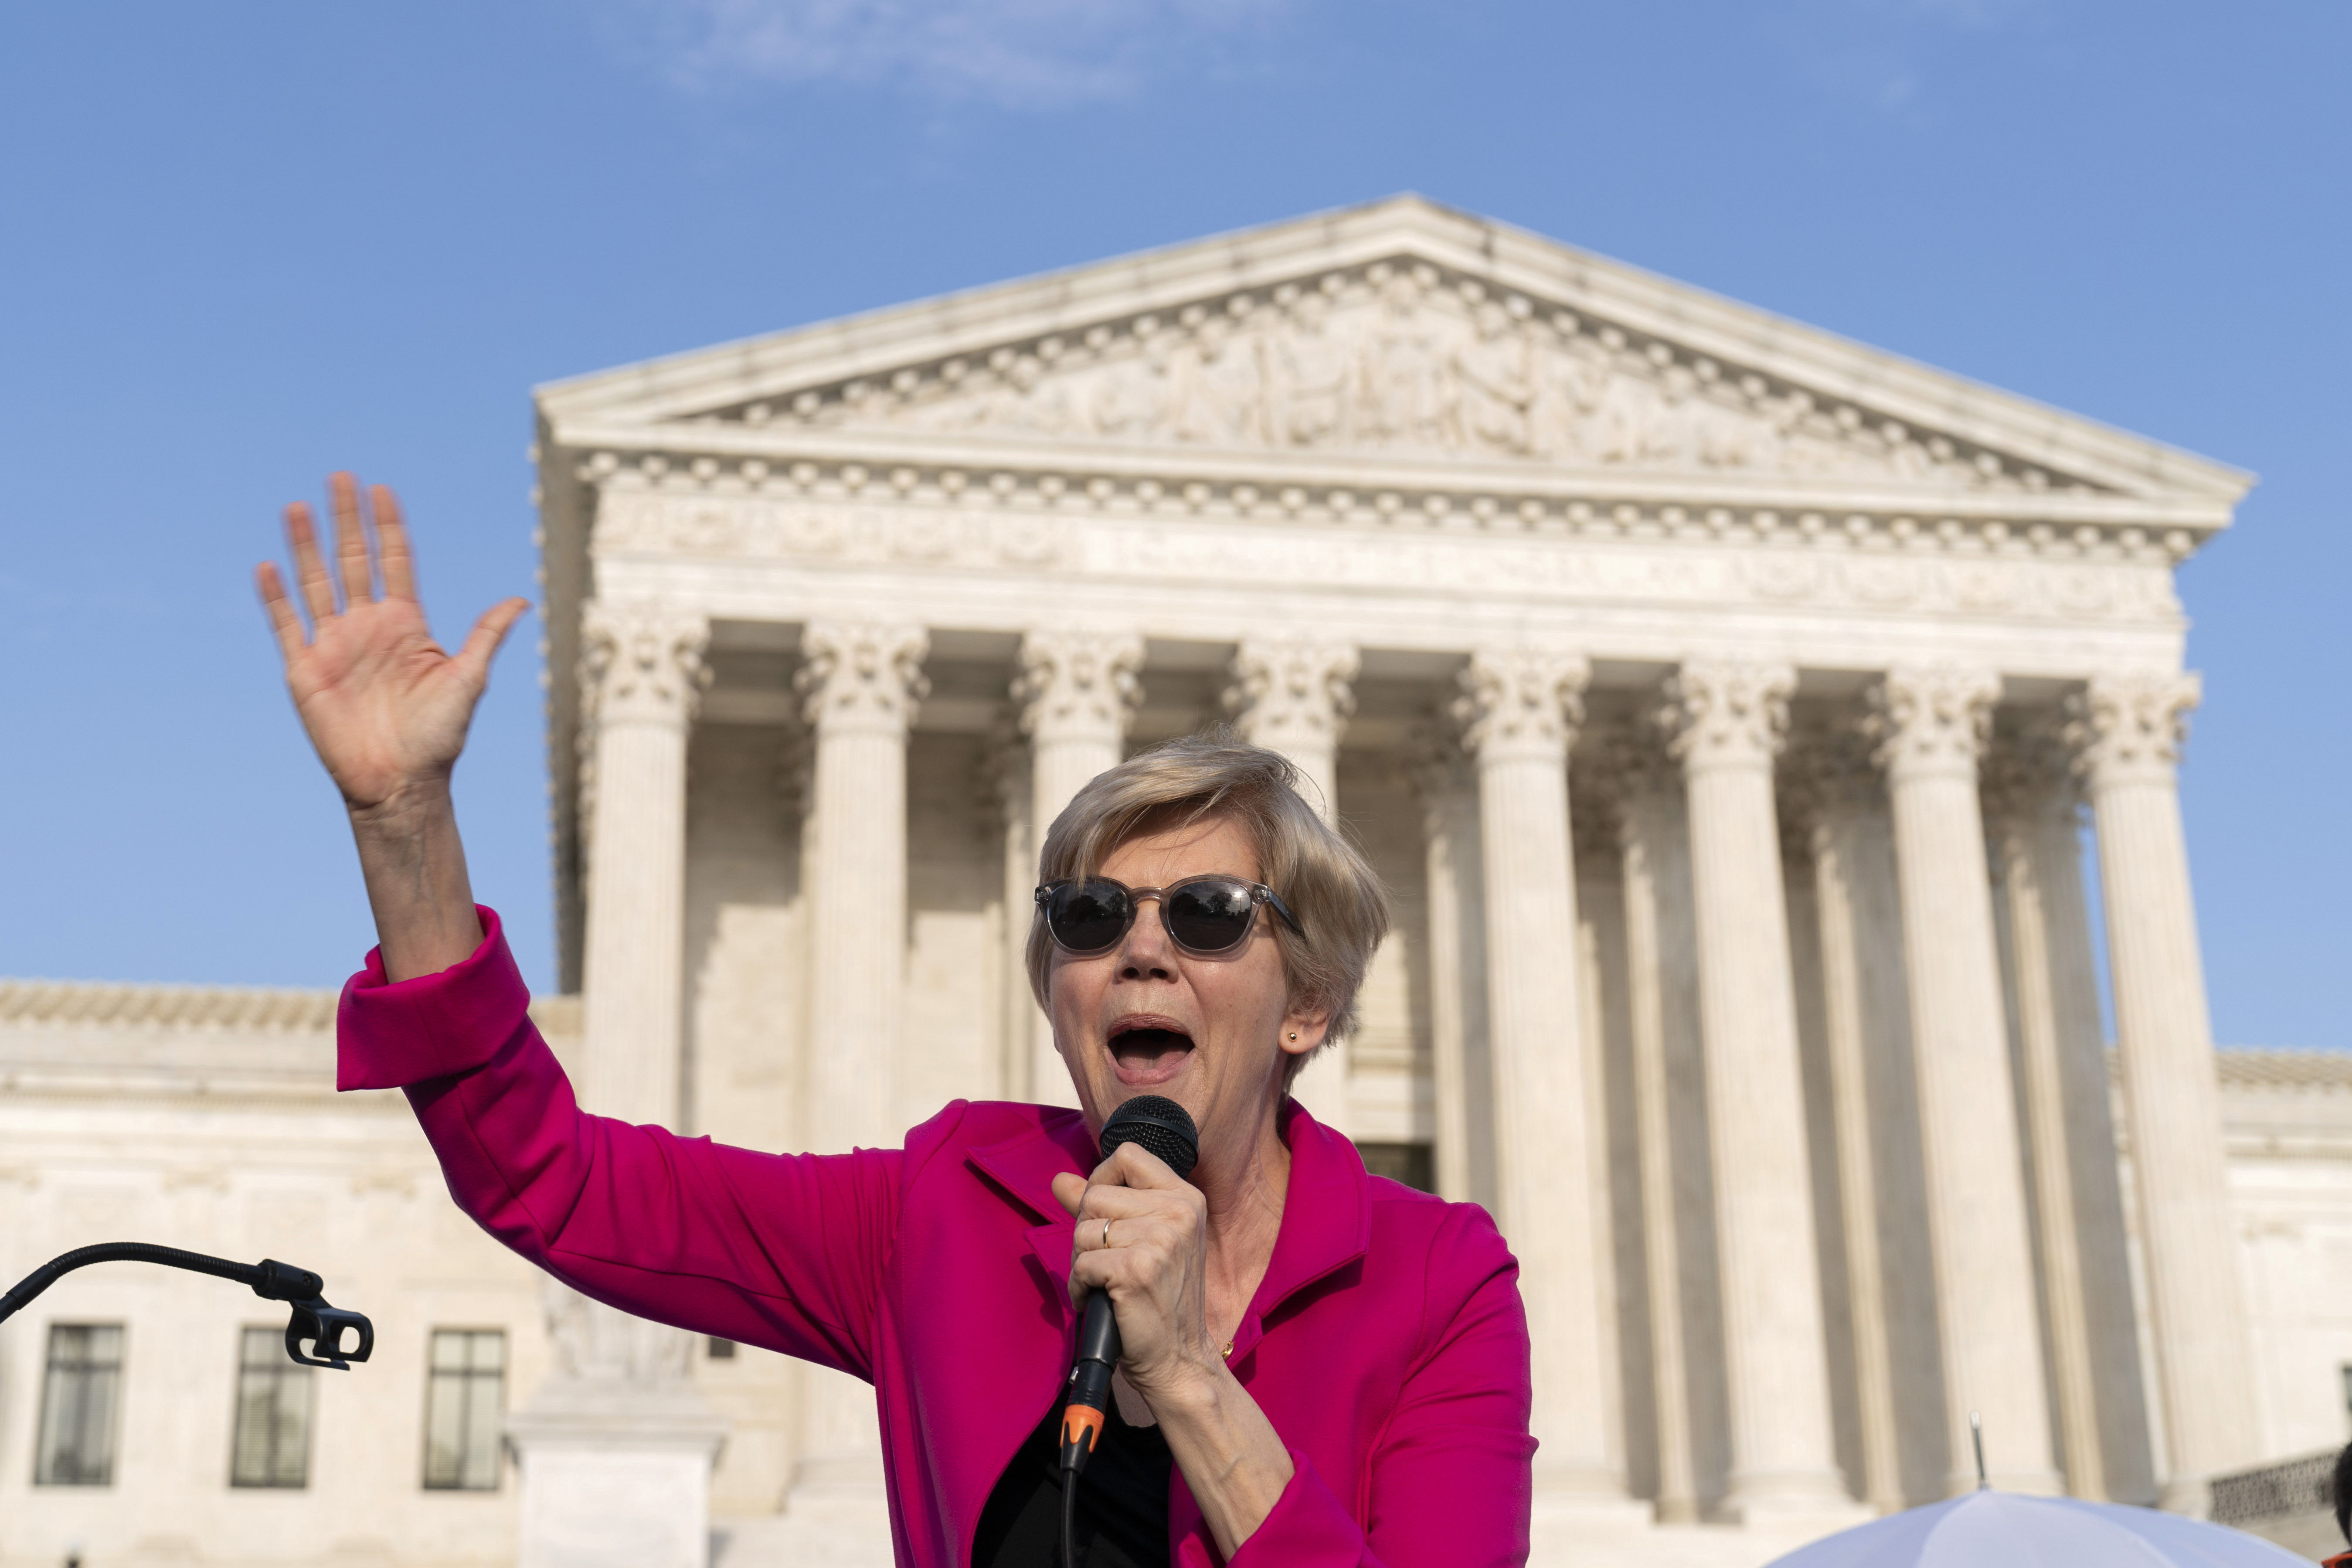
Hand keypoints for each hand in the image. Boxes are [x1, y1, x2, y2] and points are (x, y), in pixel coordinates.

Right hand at [257, 473, 528, 813]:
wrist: (402, 782)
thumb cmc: (439, 737)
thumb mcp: (468, 680)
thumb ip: (486, 636)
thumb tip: (522, 600)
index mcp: (406, 625)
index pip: (394, 562)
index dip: (388, 527)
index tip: (382, 489)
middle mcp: (368, 628)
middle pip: (353, 561)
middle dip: (346, 520)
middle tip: (340, 477)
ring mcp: (334, 646)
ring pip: (316, 584)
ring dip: (306, 546)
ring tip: (296, 506)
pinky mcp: (305, 671)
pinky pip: (287, 626)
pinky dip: (276, 597)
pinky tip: (268, 565)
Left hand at [1052, 1144, 1221, 1406]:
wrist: (1179, 1360)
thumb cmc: (1159, 1299)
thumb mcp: (1143, 1241)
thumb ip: (1102, 1206)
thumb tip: (1059, 1179)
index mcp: (1186, 1198)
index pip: (1127, 1155)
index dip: (1102, 1179)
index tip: (1105, 1214)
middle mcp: (1179, 1212)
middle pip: (1096, 1195)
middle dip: (1087, 1232)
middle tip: (1108, 1264)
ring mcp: (1160, 1240)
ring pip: (1084, 1230)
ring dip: (1083, 1262)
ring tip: (1107, 1284)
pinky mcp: (1137, 1269)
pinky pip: (1081, 1263)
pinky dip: (1080, 1287)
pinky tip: (1099, 1301)